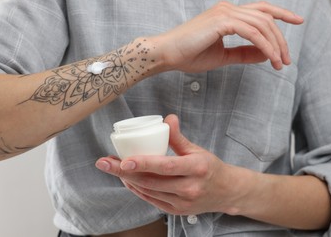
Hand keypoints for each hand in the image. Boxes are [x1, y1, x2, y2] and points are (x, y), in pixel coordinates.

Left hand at [95, 114, 248, 214]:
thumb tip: (168, 118)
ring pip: (148, 191)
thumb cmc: (210, 167)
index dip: (143, 163)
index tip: (123, 159)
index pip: (165, 166)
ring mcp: (183, 203)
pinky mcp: (177, 211)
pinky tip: (127, 179)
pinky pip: (152, 200)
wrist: (226, 192)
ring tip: (112, 167)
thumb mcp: (197, 150)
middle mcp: (189, 188)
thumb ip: (179, 137)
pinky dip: (137, 189)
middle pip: (151, 181)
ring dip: (127, 180)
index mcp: (196, 169)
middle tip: (104, 162)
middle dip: (123, 172)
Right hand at [150, 1, 302, 71]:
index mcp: (228, 14)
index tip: (297, 21)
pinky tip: (270, 57)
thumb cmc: (190, 54)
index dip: (281, 13)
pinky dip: (264, 45)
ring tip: (280, 62)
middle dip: (281, 38)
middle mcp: (228, 9)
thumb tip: (266, 53)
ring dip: (275, 44)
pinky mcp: (221, 21)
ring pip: (262, 24)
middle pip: (266, 17)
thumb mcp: (223, 56)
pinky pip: (252, 32)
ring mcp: (225, 13)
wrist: (167, 54)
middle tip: (286, 59)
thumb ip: (245, 53)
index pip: (260, 9)